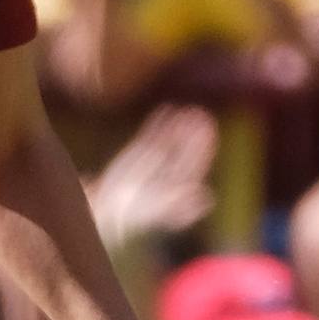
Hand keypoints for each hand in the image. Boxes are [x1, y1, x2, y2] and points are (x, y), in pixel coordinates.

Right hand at [87, 106, 216, 248]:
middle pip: (185, 147)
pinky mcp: (138, 150)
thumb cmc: (136, 211)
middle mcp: (168, 169)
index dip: (204, 146)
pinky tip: (166, 107)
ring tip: (187, 109)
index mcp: (178, 183)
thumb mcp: (162, 209)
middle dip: (194, 132)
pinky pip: (150, 133)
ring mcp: (154, 158)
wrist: (109, 206)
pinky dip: (158, 122)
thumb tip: (208, 198)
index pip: (195, 162)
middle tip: (203, 114)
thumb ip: (184, 205)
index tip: (210, 130)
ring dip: (178, 123)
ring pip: (170, 138)